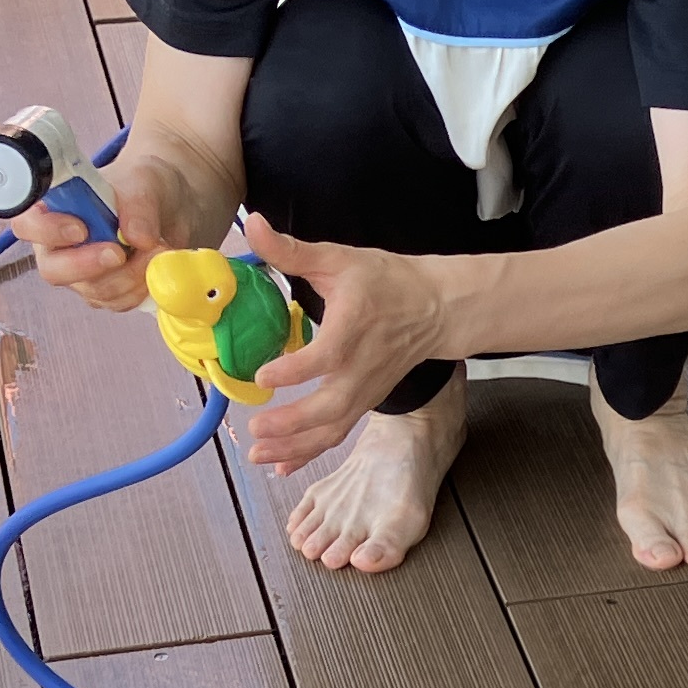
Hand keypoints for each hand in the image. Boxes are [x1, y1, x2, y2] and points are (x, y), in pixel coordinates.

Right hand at [10, 152, 199, 312]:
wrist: (170, 205)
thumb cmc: (142, 185)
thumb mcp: (144, 183)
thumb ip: (138, 206)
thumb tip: (137, 237)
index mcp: (53, 208)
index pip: (29, 224)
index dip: (48, 231)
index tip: (81, 229)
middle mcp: (59, 244)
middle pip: (54, 270)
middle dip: (90, 266)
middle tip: (120, 253)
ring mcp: (81, 272)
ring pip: (93, 291)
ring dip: (129, 276)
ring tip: (155, 248)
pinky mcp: (107, 290)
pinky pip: (118, 302)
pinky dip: (140, 288)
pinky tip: (154, 264)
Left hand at [236, 212, 448, 470]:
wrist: (435, 309)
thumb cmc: (385, 281)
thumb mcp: (339, 258)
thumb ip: (291, 250)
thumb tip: (252, 222)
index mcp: (354, 328)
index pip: (327, 356)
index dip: (296, 370)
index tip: (263, 376)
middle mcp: (362, 368)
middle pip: (330, 407)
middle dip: (292, 423)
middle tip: (255, 428)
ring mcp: (365, 391)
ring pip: (332, 428)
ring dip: (295, 445)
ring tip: (258, 454)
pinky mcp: (365, 402)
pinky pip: (337, 434)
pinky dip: (309, 452)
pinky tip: (282, 465)